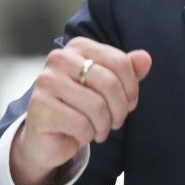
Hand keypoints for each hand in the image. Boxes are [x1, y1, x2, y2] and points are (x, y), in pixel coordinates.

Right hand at [10, 37, 151, 184]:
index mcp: (78, 47)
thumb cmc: (80, 107)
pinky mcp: (39, 106)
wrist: (48, 137)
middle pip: (109, 83)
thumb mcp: (108, 87)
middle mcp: (59, 58)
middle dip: (119, 110)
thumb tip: (145, 58)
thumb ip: (127, 71)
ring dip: (103, 125)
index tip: (129, 104)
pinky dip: (86, 135)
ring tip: (98, 129)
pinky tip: (80, 134)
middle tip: (116, 122)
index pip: (120, 62)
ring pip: (96, 106)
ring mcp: (47, 81)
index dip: (132, 88)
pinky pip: (79, 124)